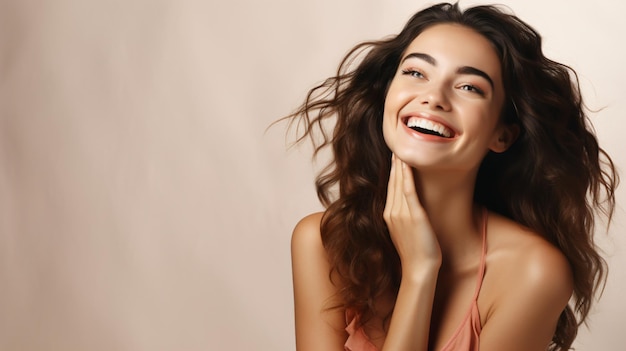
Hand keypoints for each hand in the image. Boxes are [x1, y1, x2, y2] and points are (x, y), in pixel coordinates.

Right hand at [383, 154, 441, 274]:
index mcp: (388, 215)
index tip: (393, 157)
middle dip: (393, 164)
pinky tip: (407, 165)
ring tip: (400, 150)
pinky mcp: (414, 216)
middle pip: (392, 183)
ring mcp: (401, 214)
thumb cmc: (415, 253)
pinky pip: (409, 191)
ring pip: (399, 184)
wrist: (419, 269)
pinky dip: (407, 177)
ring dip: (399, 166)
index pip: (389, 188)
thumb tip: (406, 208)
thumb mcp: (404, 232)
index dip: (391, 171)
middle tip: (395, 146)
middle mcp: (391, 212)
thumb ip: (402, 218)